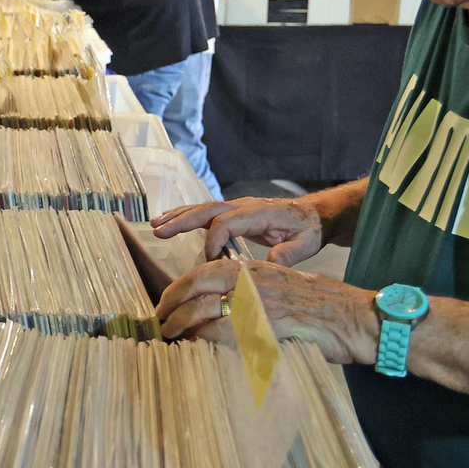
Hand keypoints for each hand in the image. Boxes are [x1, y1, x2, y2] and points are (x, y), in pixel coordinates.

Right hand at [150, 197, 324, 265]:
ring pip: (203, 209)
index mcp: (259, 213)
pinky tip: (169, 221)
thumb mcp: (306, 244)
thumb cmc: (308, 230)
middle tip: (159, 232)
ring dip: (178, 217)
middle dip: (182, 221)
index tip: (211, 261)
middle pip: (207, 210)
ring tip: (155, 226)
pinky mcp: (233, 212)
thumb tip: (272, 261)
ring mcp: (237, 207)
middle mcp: (244, 206)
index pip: (227, 221)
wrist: (313, 215)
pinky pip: (206, 213)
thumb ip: (290, 253)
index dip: (214, 240)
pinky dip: (186, 216)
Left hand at [155, 259, 378, 364]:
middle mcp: (254, 279)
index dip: (178, 289)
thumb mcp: (281, 293)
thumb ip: (252, 297)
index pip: (204, 271)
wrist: (358, 318)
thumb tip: (224, 311)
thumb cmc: (322, 309)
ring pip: (207, 309)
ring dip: (183, 325)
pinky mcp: (270, 324)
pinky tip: (201, 349)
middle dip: (171, 305)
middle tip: (158, 324)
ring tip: (172, 338)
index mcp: (255, 269)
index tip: (163, 305)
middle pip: (197, 285)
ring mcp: (261, 300)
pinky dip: (210, 341)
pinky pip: (230, 331)